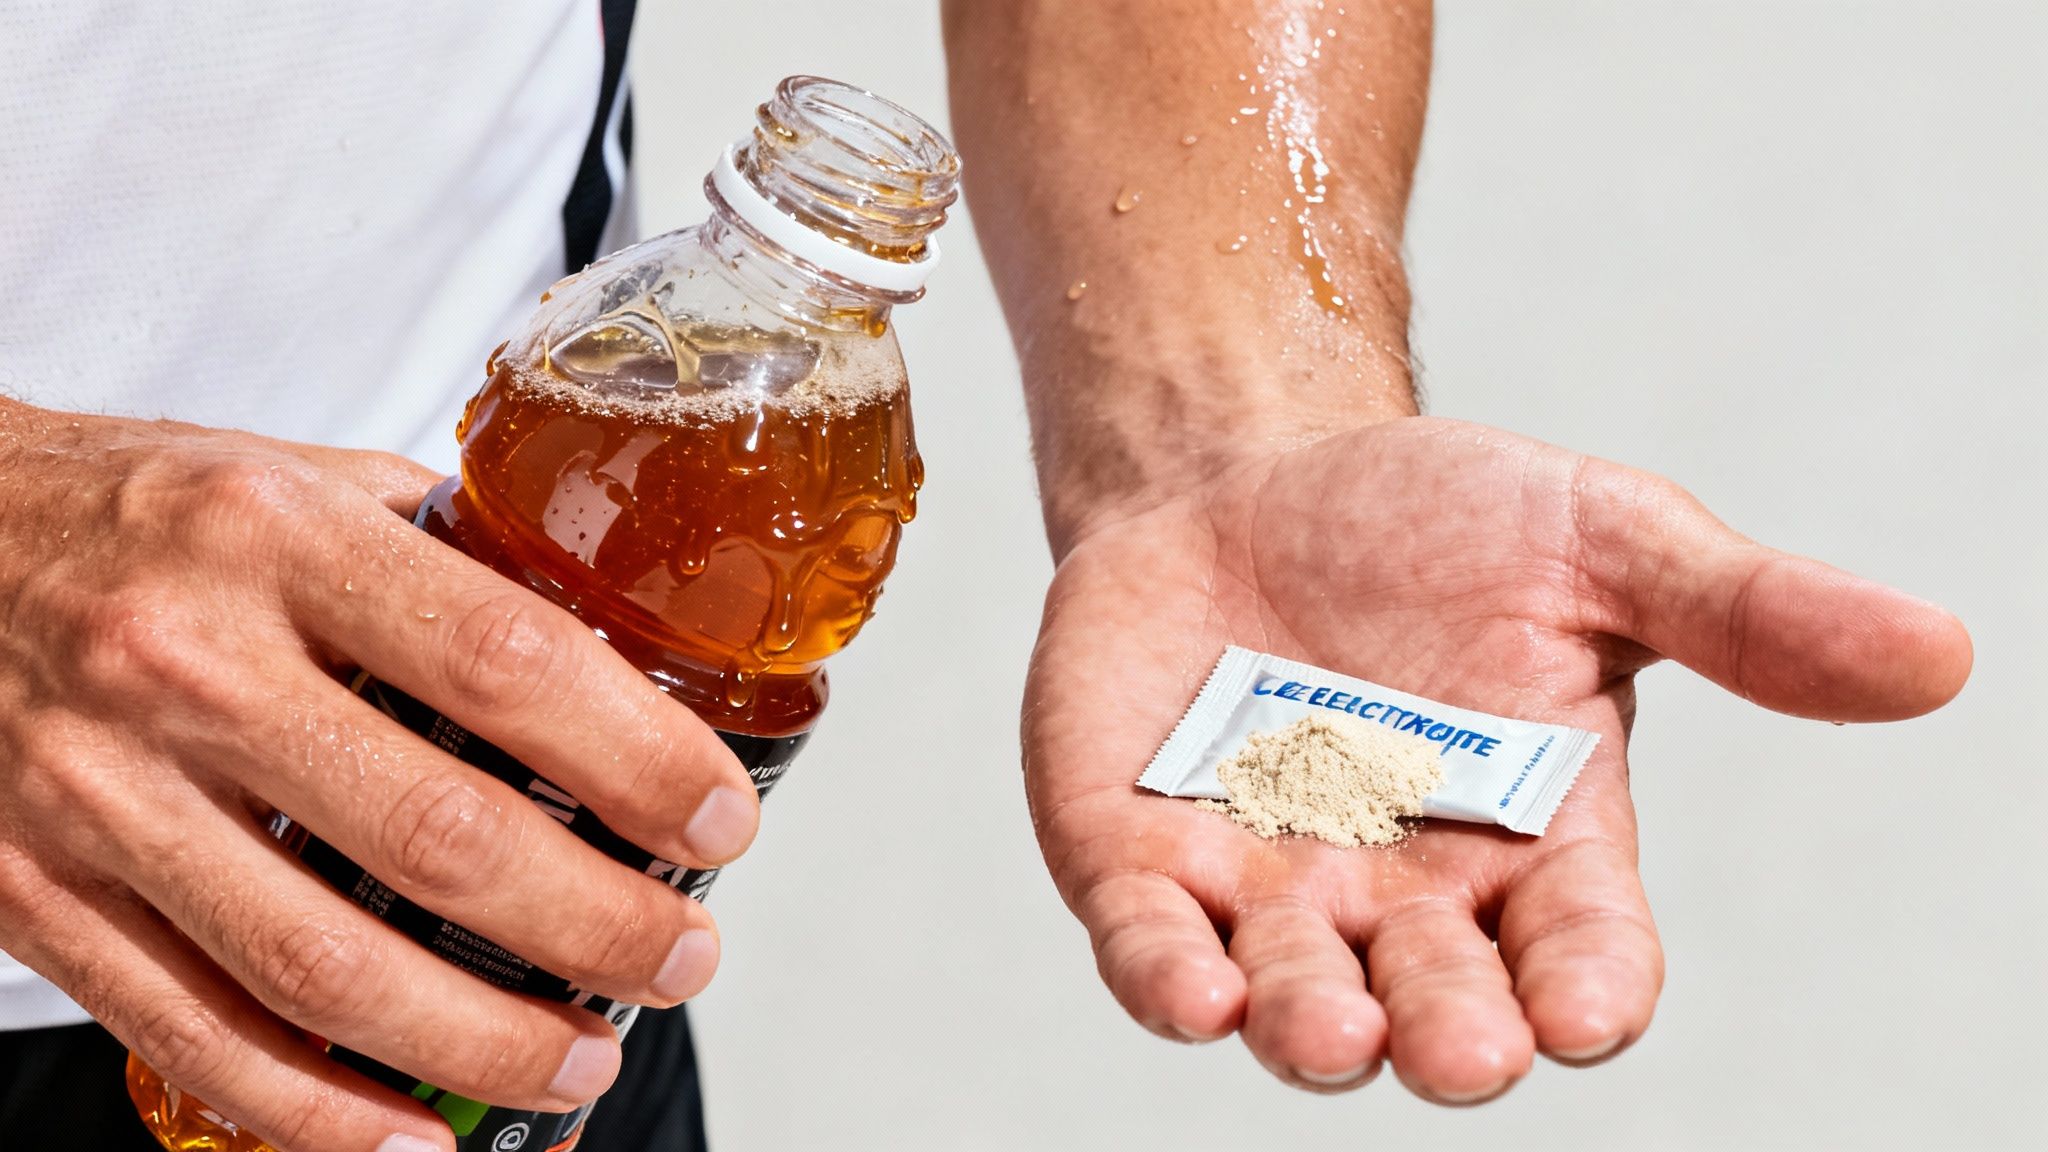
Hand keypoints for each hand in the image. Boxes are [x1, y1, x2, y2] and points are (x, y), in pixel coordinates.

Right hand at [0, 403, 759, 1150]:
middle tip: (680, 955)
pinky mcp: (37, 895)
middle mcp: (185, 666)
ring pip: (326, 967)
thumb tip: (608, 641)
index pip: (502, 660)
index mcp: (277, 539)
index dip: (634, 756)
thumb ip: (442, 555)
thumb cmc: (132, 512)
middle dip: (596, 923)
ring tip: (586, 1056)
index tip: (716, 818)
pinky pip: (195, 1032)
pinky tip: (415, 1138)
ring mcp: (101, 794)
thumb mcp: (295, 478)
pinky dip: (318, 1114)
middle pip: (438, 836)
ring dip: (483, 1038)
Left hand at [1023, 416, 1968, 1101]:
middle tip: (1464, 1041)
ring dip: (1313, 1028)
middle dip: (1453, 1032)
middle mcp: (1407, 897)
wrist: (1244, 474)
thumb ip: (1745, 612)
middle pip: (1442, 1007)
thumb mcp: (1599, 541)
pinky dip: (1172, 983)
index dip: (1587, 989)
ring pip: (1299, 1006)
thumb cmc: (1436, 519)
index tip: (1583, 1004)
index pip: (1582, 952)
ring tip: (1330, 1024)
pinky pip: (1156, 955)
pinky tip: (1193, 992)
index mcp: (1534, 843)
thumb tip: (1941, 654)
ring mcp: (1269, 893)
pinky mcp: (1143, 867)